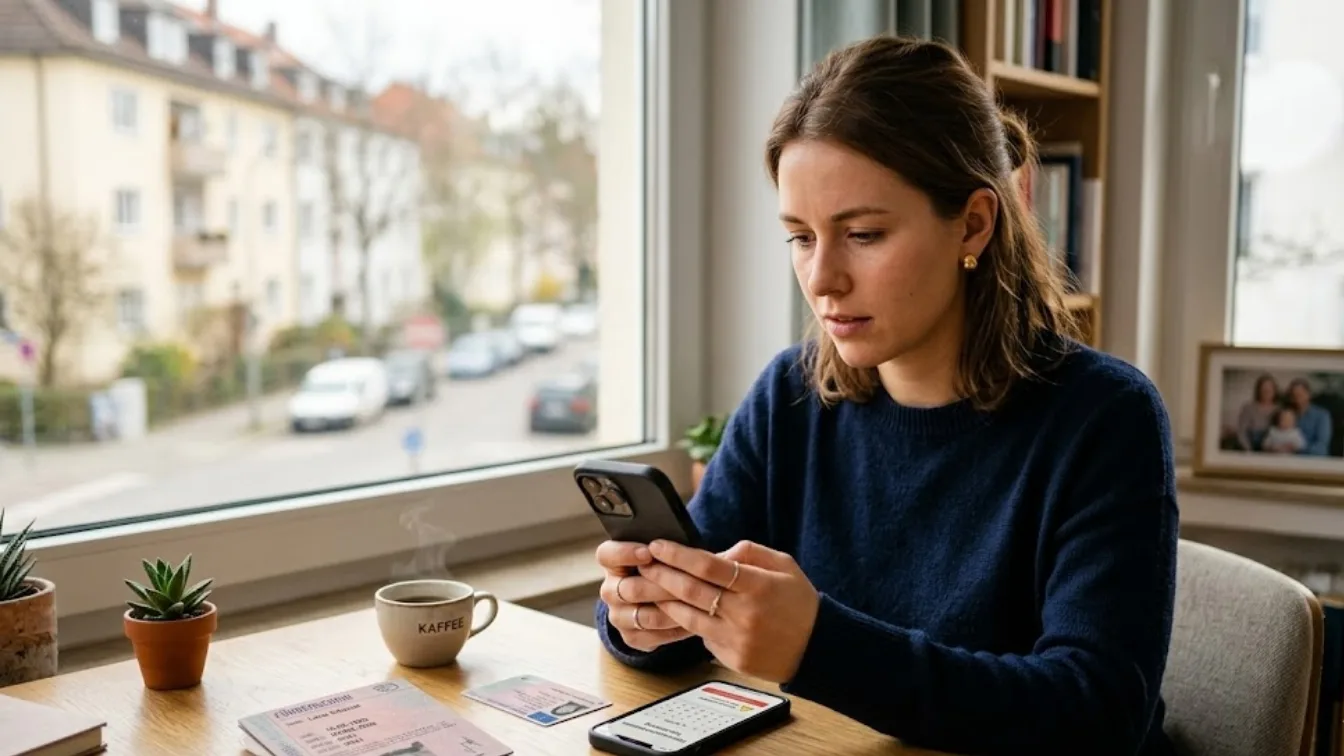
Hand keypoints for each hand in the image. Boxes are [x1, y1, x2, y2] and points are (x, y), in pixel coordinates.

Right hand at [596, 541, 692, 651]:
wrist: (657, 601)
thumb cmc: (663, 566)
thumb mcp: (661, 553)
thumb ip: (667, 548)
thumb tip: (690, 546)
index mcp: (612, 562)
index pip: (607, 555)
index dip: (625, 553)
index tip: (649, 552)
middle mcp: (610, 590)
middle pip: (630, 589)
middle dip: (661, 585)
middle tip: (686, 582)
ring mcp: (618, 615)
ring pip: (644, 616)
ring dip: (671, 610)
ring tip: (695, 604)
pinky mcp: (630, 637)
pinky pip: (652, 637)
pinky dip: (673, 631)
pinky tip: (692, 622)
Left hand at [639, 539, 819, 683]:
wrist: (817, 648)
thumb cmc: (799, 601)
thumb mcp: (783, 565)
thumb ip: (749, 552)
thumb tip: (714, 553)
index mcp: (758, 586)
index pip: (708, 567)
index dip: (679, 554)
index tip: (658, 545)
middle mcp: (745, 614)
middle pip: (692, 591)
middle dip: (662, 575)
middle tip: (643, 563)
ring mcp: (737, 640)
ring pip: (689, 617)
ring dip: (664, 601)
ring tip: (649, 587)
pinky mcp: (732, 659)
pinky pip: (702, 637)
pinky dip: (687, 623)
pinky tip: (673, 611)